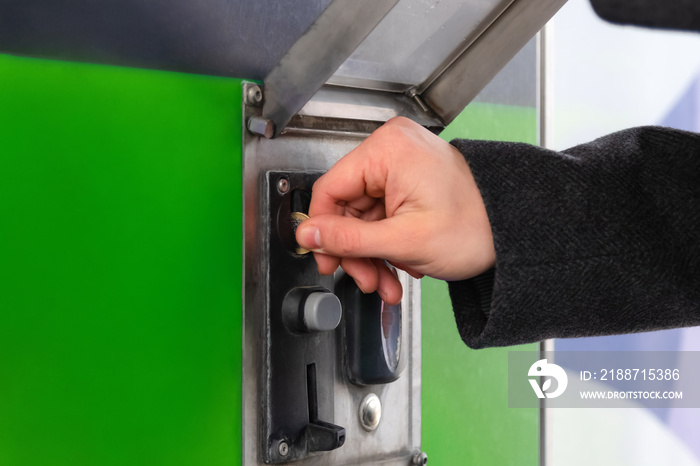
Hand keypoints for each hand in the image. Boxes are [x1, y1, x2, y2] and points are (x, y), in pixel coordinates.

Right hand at [295, 117, 494, 304]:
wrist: (516, 229)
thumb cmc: (477, 226)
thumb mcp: (403, 240)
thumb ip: (348, 240)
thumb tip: (308, 236)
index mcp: (387, 150)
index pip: (329, 189)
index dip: (323, 231)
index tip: (324, 258)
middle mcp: (391, 149)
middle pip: (347, 207)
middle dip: (356, 251)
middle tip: (364, 278)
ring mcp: (401, 165)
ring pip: (364, 216)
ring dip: (372, 255)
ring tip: (387, 282)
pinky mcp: (409, 180)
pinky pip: (382, 214)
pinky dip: (387, 244)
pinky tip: (399, 266)